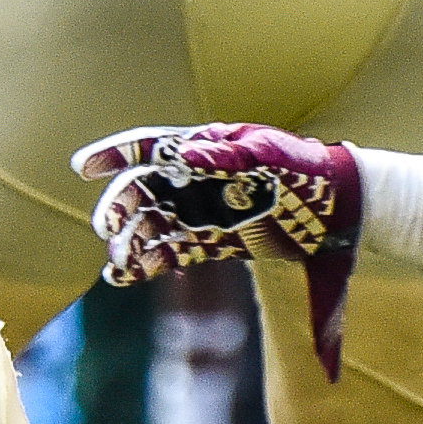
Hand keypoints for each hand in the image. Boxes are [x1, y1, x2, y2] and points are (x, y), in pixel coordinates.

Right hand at [72, 122, 361, 376]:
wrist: (340, 209)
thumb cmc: (306, 170)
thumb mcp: (269, 155)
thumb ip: (226, 155)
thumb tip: (185, 153)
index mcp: (206, 148)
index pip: (150, 147)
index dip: (114, 154)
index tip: (82, 167)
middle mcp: (198, 179)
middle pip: (144, 190)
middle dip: (120, 208)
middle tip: (107, 229)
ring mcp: (204, 212)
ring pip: (154, 225)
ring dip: (131, 242)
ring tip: (117, 264)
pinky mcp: (216, 242)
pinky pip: (173, 253)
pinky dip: (149, 263)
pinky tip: (127, 276)